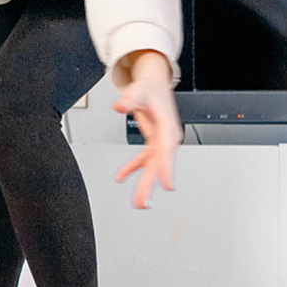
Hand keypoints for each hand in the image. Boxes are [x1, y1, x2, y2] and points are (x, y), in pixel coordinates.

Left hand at [112, 51, 182, 209]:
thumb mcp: (139, 90)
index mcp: (167, 126)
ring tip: (138, 202)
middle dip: (150, 185)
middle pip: (158, 164)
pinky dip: (131, 169)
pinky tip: (120, 177)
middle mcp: (166, 137)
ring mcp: (160, 142)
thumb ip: (129, 99)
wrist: (155, 83)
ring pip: (152, 167)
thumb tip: (119, 105)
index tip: (168, 185)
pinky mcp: (153, 143)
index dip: (167, 168)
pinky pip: (143, 160)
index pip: (167, 149)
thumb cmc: (150, 88)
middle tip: (143, 203)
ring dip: (144, 184)